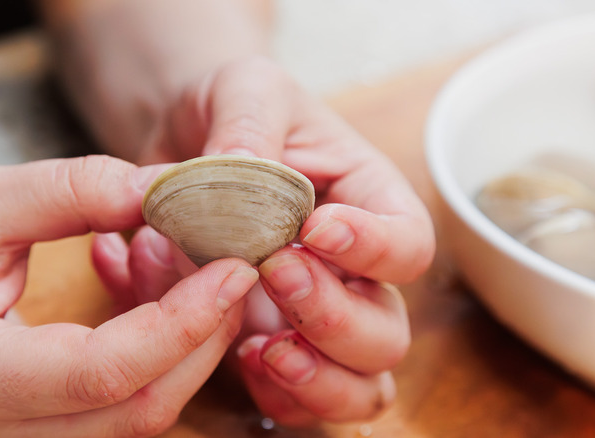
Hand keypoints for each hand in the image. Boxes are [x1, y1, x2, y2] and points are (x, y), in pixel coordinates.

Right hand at [0, 156, 258, 436]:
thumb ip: (71, 191)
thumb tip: (165, 189)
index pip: (101, 373)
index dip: (181, 322)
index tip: (232, 267)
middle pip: (137, 408)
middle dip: (201, 338)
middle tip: (232, 267)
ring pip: (139, 414)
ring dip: (186, 346)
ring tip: (192, 269)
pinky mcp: (40, 424)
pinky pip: (124, 404)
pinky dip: (160, 354)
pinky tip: (160, 294)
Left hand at [93, 57, 434, 426]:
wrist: (185, 143)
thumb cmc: (235, 110)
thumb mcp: (246, 91)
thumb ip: (250, 126)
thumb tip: (240, 171)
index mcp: (368, 203)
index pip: (409, 244)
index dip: (375, 249)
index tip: (318, 228)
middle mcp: (352, 272)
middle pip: (387, 332)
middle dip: (334, 317)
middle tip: (276, 273)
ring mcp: (313, 317)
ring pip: (358, 385)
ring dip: (316, 380)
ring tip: (263, 347)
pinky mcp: (270, 343)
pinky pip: (295, 401)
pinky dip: (271, 394)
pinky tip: (233, 355)